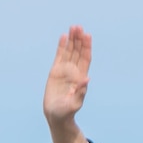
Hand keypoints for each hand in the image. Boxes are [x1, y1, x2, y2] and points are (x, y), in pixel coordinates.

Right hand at [43, 26, 91, 142]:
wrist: (56, 115)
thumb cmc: (67, 112)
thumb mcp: (74, 103)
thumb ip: (81, 91)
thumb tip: (87, 79)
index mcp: (81, 78)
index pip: (85, 59)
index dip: (86, 47)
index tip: (87, 36)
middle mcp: (74, 72)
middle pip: (78, 52)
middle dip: (79, 40)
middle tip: (79, 27)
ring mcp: (65, 71)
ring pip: (69, 52)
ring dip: (71, 40)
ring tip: (73, 27)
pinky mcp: (55, 71)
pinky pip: (59, 56)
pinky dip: (61, 46)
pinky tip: (63, 37)